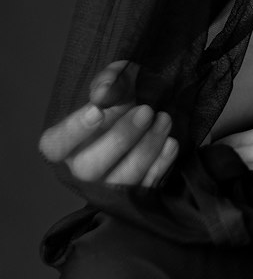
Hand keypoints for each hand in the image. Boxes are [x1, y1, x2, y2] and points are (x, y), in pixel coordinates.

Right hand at [38, 61, 177, 188]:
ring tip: (164, 120)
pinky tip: (170, 143)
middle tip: (146, 110)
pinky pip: (145, 188)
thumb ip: (108, 82)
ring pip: (122, 181)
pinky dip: (161, 165)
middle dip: (121, 138)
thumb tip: (105, 92)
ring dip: (147, 149)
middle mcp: (78, 171)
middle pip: (90, 168)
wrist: (141, 118)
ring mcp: (105, 188)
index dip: (75, 130)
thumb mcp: (114, 83)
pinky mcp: (132, 197)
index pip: (56, 145)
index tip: (97, 110)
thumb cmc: (118, 102)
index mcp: (62, 145)